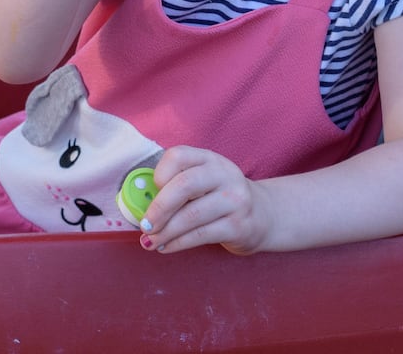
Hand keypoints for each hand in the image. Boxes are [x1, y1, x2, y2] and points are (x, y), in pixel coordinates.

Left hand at [137, 146, 275, 254]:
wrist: (262, 215)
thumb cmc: (218, 197)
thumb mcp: (202, 181)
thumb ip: (175, 185)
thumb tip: (139, 205)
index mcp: (209, 159)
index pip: (178, 156)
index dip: (160, 173)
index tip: (152, 191)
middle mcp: (224, 175)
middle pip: (184, 186)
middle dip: (159, 208)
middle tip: (144, 225)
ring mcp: (235, 200)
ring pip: (191, 216)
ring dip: (165, 232)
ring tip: (149, 241)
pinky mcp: (239, 226)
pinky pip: (201, 235)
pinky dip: (178, 243)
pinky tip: (166, 247)